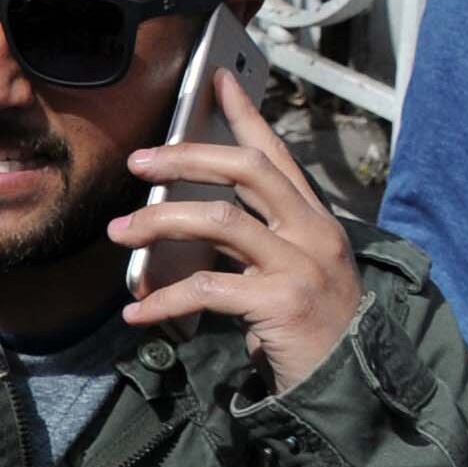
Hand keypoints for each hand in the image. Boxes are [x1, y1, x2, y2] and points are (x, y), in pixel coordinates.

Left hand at [114, 57, 363, 394]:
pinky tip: (135, 313)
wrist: (348, 387)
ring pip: (220, 221)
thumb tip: (183, 211)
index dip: (245, 114)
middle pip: (247, 170)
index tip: (216, 79)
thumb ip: (252, 237)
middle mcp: (313, 233)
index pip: (276, 154)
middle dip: (186, 157)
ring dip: (160, 222)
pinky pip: (206, 289)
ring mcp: (300, 267)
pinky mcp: (281, 304)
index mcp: (314, 219)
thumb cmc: (307, 326)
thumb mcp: (288, 270)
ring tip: (119, 234)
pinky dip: (163, 300)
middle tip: (137, 163)